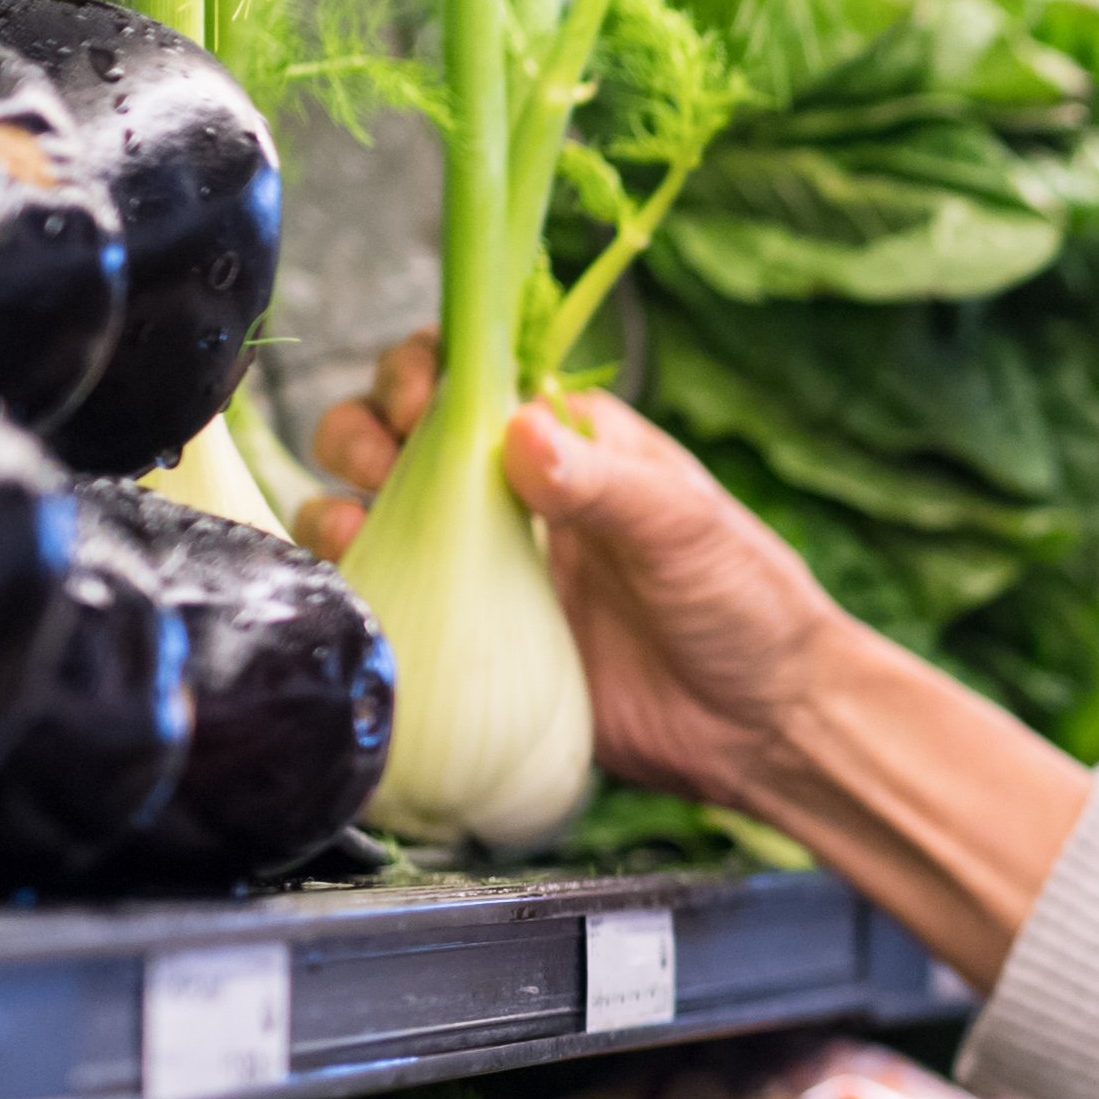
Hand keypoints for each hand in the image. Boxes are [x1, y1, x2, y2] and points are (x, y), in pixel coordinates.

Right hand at [300, 333, 1085, 982]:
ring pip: (371, 506)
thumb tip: (519, 432)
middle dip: (367, 430)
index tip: (421, 402)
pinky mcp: (472, 638)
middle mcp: (512, 494)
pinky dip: (352, 576)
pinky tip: (356, 577)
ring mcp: (485, 566)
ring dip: (338, 497)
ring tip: (355, 520)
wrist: (760, 726)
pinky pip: (388, 595)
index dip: (423, 372)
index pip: (466, 373)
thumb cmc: (746, 606)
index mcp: (569, 442)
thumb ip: (602, 480)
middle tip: (390, 462)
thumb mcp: (685, 527)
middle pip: (394, 431)